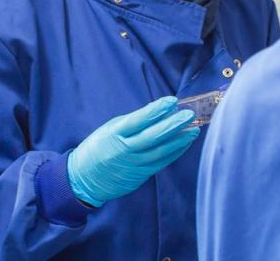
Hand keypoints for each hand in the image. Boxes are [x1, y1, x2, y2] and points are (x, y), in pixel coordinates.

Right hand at [67, 96, 198, 206]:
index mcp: (114, 134)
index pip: (138, 120)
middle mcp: (125, 150)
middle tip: (189, 114)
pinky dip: (175, 152)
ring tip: (194, 129)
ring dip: (180, 140)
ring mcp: (134, 164)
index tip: (172, 101)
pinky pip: (161, 162)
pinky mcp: (140, 175)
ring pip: (161, 151)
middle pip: (153, 136)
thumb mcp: (110, 129)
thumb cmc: (99, 148)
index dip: (156, 110)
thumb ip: (133, 123)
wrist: (85, 178)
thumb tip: (159, 113)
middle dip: (173, 124)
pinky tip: (185, 143)